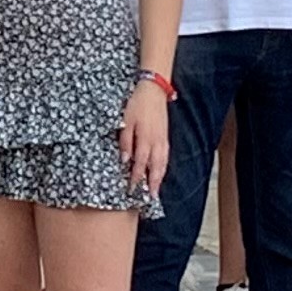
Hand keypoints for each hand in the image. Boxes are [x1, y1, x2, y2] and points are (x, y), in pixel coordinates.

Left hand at [120, 83, 170, 198]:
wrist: (154, 91)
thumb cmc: (137, 105)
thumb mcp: (126, 122)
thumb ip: (125, 142)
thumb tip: (125, 160)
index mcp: (145, 140)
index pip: (140, 165)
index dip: (136, 179)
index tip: (131, 190)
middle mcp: (156, 143)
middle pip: (155, 168)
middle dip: (152, 184)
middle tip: (150, 198)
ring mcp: (163, 140)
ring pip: (163, 164)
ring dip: (160, 178)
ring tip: (157, 190)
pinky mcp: (166, 137)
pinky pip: (166, 157)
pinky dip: (164, 167)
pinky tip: (161, 171)